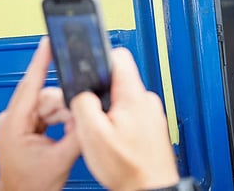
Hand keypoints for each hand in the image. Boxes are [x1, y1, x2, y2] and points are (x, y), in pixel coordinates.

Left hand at [0, 38, 80, 190]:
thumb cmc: (30, 185)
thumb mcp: (61, 159)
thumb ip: (78, 132)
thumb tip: (89, 113)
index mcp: (14, 123)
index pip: (30, 84)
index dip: (41, 60)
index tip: (47, 42)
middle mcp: (12, 119)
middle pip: (45, 95)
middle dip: (64, 106)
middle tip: (74, 122)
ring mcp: (17, 123)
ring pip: (49, 103)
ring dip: (64, 115)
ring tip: (69, 133)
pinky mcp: (24, 127)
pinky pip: (47, 113)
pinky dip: (60, 119)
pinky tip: (65, 132)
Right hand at [70, 47, 179, 190]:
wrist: (149, 188)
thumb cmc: (128, 168)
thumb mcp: (93, 135)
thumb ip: (84, 104)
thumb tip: (81, 92)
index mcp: (133, 96)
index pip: (118, 56)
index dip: (98, 57)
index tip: (86, 64)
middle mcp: (146, 100)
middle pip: (117, 80)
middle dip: (99, 92)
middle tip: (89, 113)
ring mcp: (151, 113)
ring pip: (123, 99)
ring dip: (109, 111)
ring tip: (102, 132)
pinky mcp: (152, 126)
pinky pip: (131, 114)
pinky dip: (119, 123)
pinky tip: (114, 140)